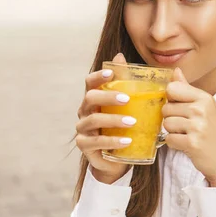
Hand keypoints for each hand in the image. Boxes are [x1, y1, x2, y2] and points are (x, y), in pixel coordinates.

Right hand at [76, 53, 132, 183]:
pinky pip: (97, 142)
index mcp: (93, 100)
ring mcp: (82, 129)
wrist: (116, 160)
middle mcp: (84, 112)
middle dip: (108, 96)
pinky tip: (127, 141)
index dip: (98, 76)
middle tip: (127, 99)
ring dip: (113, 120)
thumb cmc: (121, 130)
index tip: (111, 73)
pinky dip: (113, 140)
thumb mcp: (127, 110)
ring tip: (132, 122)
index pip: (90, 83)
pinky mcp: (84, 146)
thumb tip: (121, 56)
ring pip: (94, 120)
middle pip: (90, 98)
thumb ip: (126, 86)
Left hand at [163, 68, 215, 186]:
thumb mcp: (205, 107)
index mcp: (205, 98)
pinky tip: (187, 145)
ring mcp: (197, 126)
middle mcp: (202, 109)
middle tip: (186, 126)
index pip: (173, 88)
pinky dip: (174, 144)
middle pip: (166, 108)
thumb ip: (187, 89)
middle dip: (171, 118)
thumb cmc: (214, 133)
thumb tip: (175, 71)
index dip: (171, 99)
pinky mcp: (192, 143)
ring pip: (166, 124)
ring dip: (173, 132)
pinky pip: (169, 139)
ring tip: (187, 135)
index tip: (180, 108)